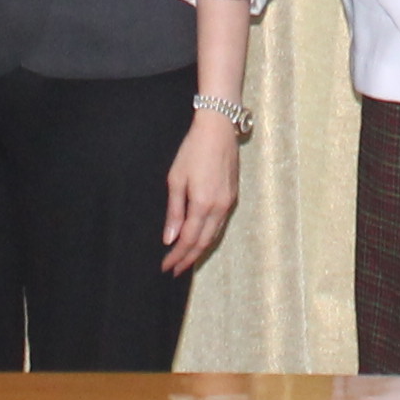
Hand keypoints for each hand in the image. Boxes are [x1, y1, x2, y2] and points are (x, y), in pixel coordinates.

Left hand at [161, 109, 242, 273]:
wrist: (218, 129)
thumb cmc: (193, 150)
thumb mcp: (176, 179)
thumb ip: (174, 211)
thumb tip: (170, 238)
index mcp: (203, 204)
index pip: (189, 240)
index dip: (177, 256)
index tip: (166, 267)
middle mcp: (219, 208)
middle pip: (203, 243)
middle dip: (188, 258)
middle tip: (175, 270)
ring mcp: (229, 202)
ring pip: (214, 235)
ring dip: (200, 250)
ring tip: (186, 260)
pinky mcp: (233, 196)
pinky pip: (220, 224)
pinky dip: (209, 236)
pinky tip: (201, 239)